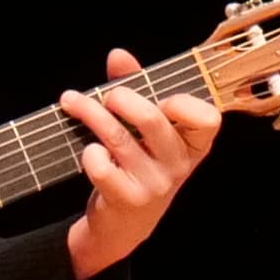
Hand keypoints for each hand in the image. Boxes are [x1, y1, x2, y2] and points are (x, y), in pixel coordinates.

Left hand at [60, 51, 226, 279]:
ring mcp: (154, 184)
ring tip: (72, 101)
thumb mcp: (145, 130)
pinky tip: (88, 152)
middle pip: (151, 118)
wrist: (124, 224)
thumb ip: (135, 87)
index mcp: (193, 143)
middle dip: (120, 97)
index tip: (161, 98)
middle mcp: (178, 164)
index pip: (207, 119)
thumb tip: (118, 55)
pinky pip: (102, 166)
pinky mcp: (127, 199)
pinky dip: (89, 153)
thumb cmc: (138, 165)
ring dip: (89, 113)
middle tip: (106, 94)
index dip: (184, 103)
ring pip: (117, 137)